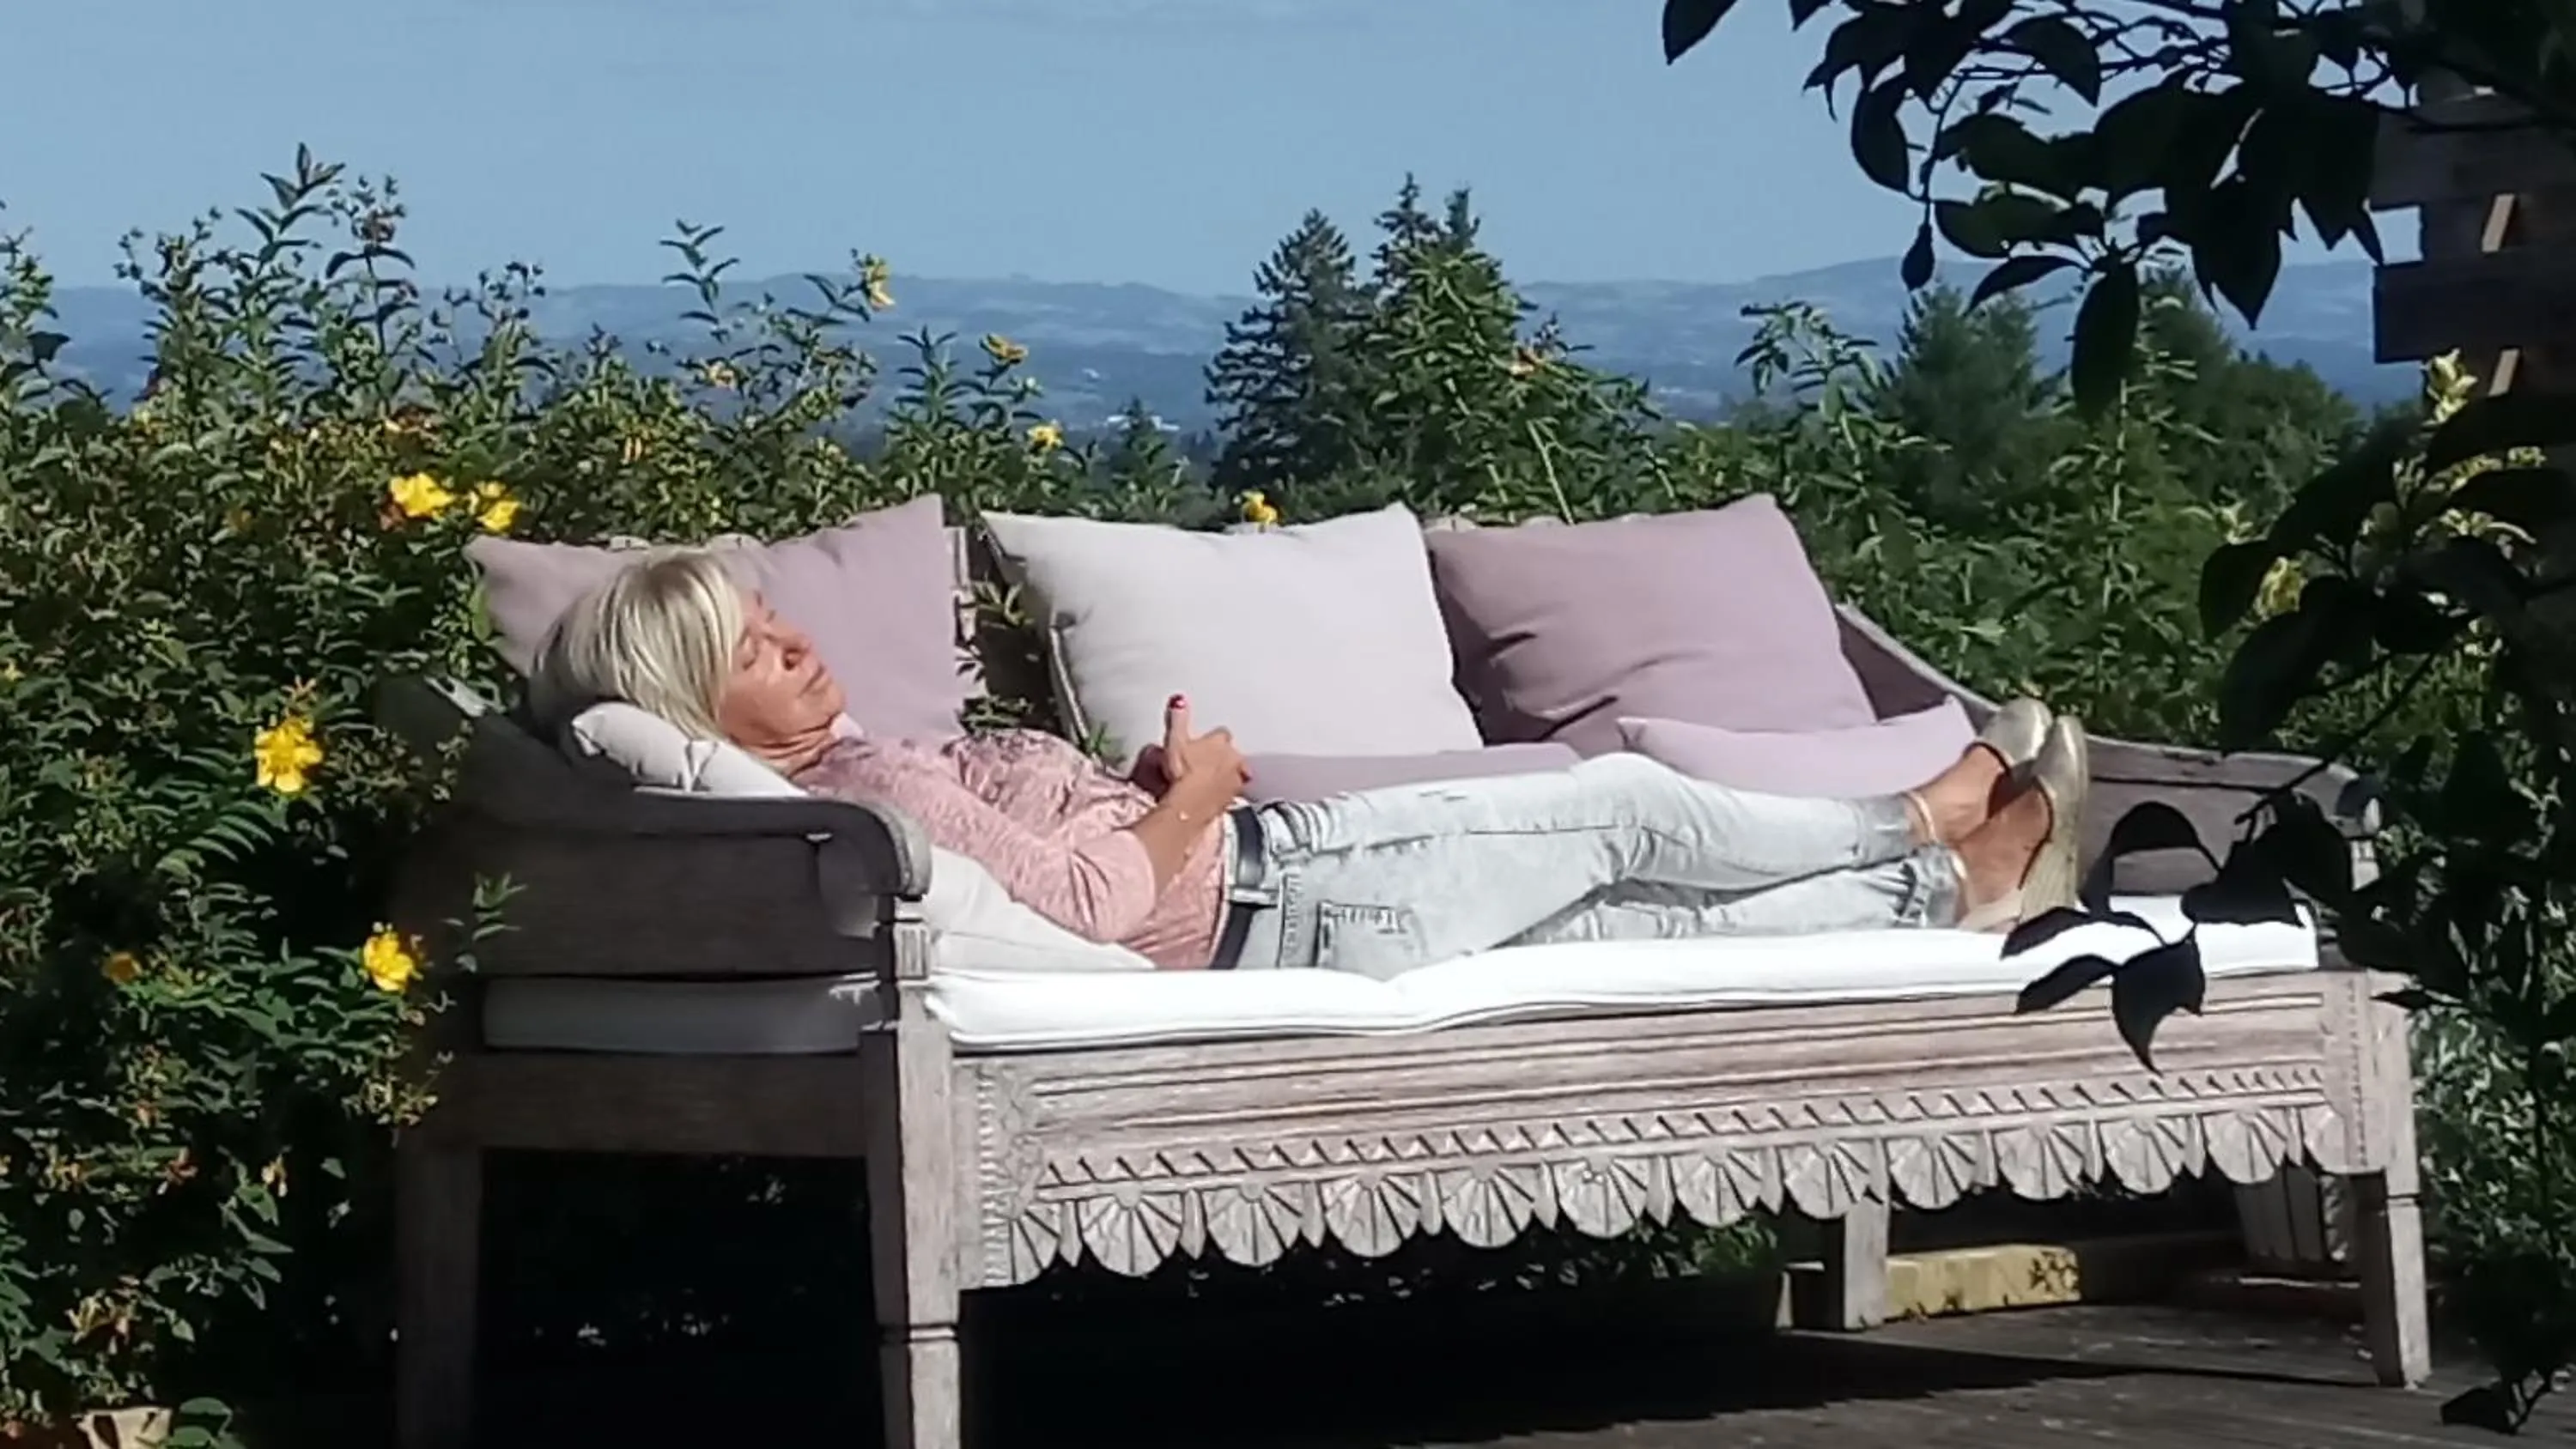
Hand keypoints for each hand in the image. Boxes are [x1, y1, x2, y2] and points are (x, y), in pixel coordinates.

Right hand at [1157, 694, 1247, 808]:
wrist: (1190, 805)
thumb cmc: (1183, 772)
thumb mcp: (1175, 740)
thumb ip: (1178, 719)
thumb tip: (1179, 700)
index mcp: (1220, 742)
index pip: (1222, 733)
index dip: (1213, 738)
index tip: (1204, 742)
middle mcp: (1233, 760)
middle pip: (1234, 754)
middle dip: (1224, 757)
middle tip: (1208, 762)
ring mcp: (1235, 782)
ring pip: (1237, 774)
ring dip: (1227, 776)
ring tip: (1213, 782)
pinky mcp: (1232, 801)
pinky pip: (1231, 795)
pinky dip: (1224, 795)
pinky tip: (1213, 798)